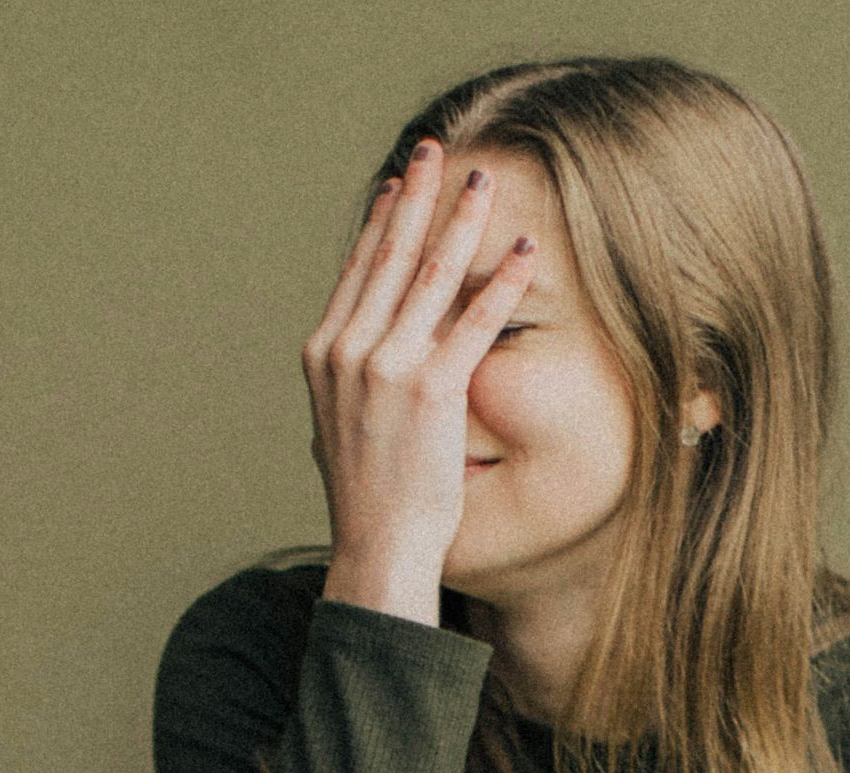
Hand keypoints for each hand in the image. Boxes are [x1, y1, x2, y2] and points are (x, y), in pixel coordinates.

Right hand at [301, 138, 536, 620]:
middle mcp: (349, 350)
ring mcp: (387, 368)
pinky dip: (502, 282)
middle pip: (390, 255)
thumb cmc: (371, 494)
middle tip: (435, 151)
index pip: (358, 270)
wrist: (377, 545)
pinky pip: (474, 322)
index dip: (382, 221)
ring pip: (431, 275)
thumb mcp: (344, 422)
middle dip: (417, 197)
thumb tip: (367, 354)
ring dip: (461, 222)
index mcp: (325, 352)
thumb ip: (355, 377)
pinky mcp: (430, 391)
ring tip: (484, 183)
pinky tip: (524, 251)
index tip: (400, 183)